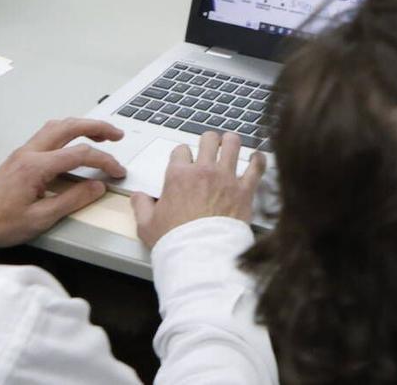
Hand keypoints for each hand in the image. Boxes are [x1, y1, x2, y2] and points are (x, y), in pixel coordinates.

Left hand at [0, 118, 125, 248]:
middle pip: (69, 127)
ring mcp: (22, 153)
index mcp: (36, 166)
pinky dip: (66, 132)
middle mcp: (29, 153)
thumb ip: (72, 200)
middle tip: (116, 134)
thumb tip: (97, 187)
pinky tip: (72, 141)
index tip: (117, 171)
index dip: (104, 160)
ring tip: (99, 133)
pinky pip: (47, 134)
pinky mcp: (18, 158)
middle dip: (97, 127)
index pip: (80, 154)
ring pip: (56, 126)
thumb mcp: (40, 219)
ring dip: (81, 125)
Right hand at [131, 129, 266, 248]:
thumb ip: (141, 206)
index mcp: (179, 176)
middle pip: (209, 140)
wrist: (200, 256)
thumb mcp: (147, 225)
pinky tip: (257, 158)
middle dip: (209, 141)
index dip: (183, 155)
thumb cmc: (175, 242)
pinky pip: (257, 166)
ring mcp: (226, 178)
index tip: (186, 161)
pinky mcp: (245, 190)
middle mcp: (204, 171)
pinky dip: (258, 160)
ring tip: (232, 145)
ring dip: (232, 142)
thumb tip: (138, 197)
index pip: (181, 150)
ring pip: (233, 144)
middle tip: (211, 147)